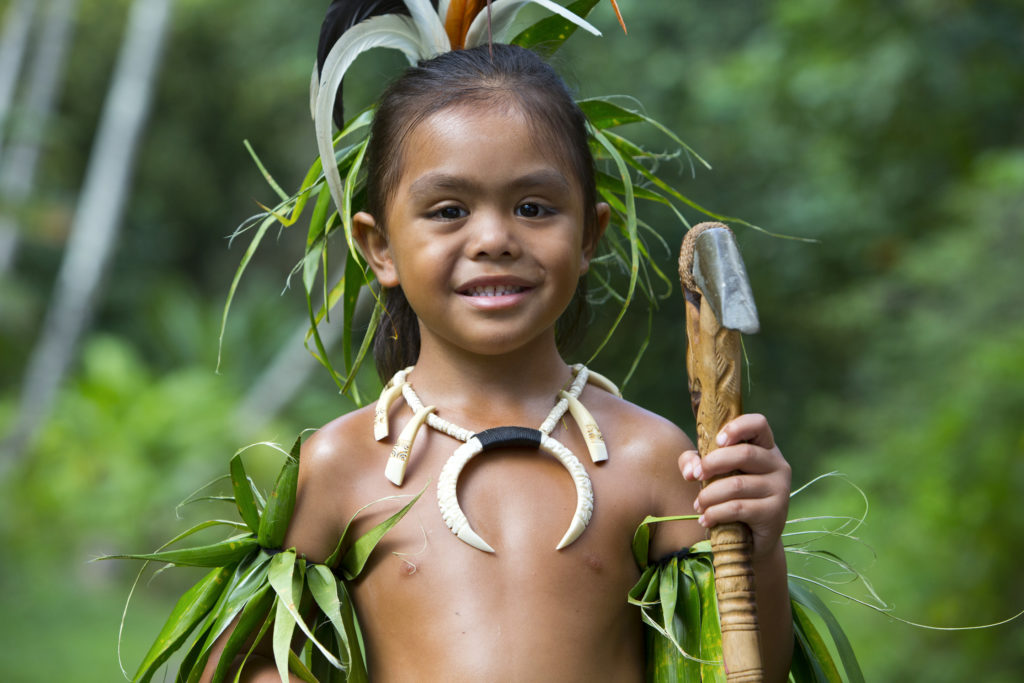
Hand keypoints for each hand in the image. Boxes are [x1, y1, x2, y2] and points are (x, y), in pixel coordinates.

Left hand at [678, 413, 790, 559]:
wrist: (752, 539)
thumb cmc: (730, 497)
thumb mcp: (713, 474)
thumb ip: (696, 462)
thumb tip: (689, 471)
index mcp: (765, 448)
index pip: (759, 424)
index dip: (737, 427)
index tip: (717, 441)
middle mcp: (778, 465)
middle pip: (745, 453)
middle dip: (712, 463)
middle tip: (696, 476)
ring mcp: (780, 488)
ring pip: (737, 484)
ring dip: (709, 495)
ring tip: (698, 505)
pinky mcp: (775, 512)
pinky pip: (739, 508)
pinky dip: (716, 513)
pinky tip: (706, 519)